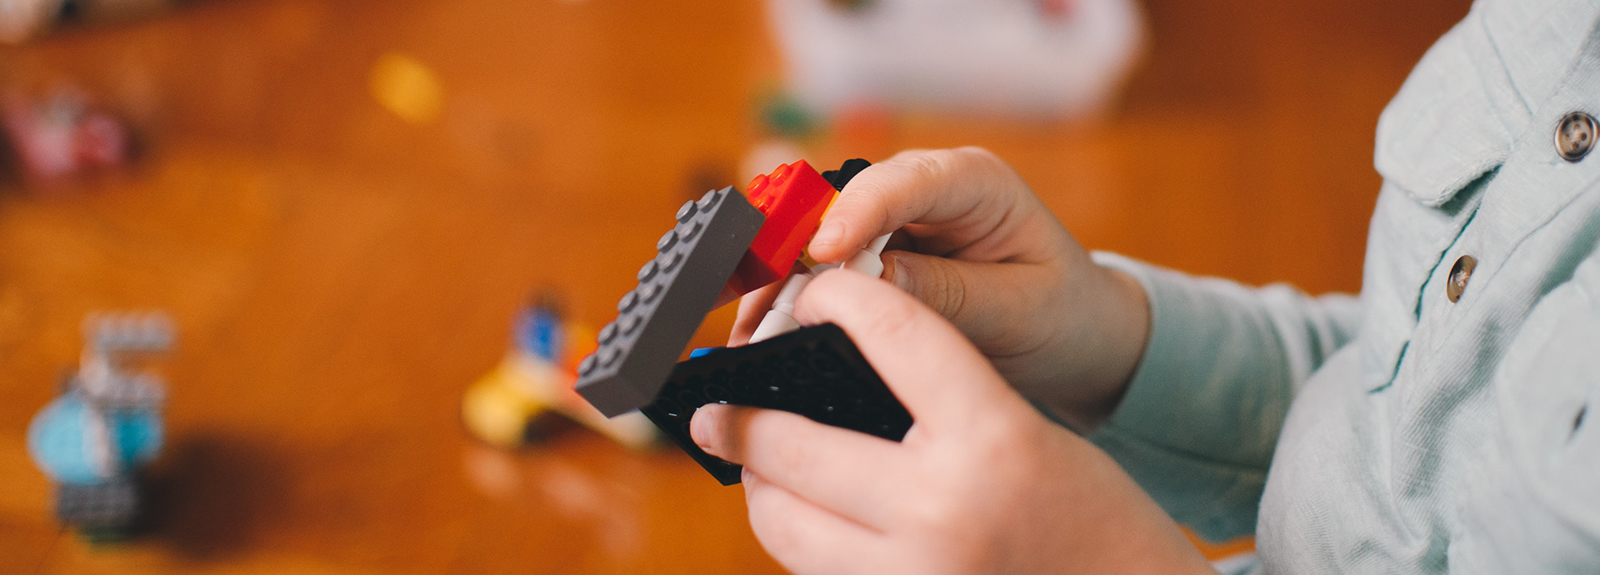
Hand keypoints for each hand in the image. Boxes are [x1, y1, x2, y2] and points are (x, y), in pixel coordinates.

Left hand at [695, 269, 1213, 574]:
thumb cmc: (1092, 517)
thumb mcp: (1031, 435)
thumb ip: (942, 401)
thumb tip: (834, 375)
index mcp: (993, 440)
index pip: (893, 334)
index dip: (838, 298)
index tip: (810, 293)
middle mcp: (942, 509)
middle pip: (794, 442)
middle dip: (741, 417)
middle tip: (714, 408)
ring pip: (783, 522)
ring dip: (758, 486)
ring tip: (753, 464)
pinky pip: (814, 572)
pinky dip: (798, 538)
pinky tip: (802, 515)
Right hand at [733, 147, 1147, 428]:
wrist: (1074, 334)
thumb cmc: (1058, 313)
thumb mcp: (1016, 309)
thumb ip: (946, 294)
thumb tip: (866, 284)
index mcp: (974, 183)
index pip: (906, 181)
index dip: (857, 213)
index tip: (823, 253)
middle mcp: (923, 190)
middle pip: (841, 204)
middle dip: (794, 253)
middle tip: (761, 307)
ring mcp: (892, 221)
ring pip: (815, 238)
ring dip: (779, 284)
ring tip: (749, 332)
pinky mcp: (871, 256)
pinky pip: (817, 271)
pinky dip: (788, 303)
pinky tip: (762, 335)